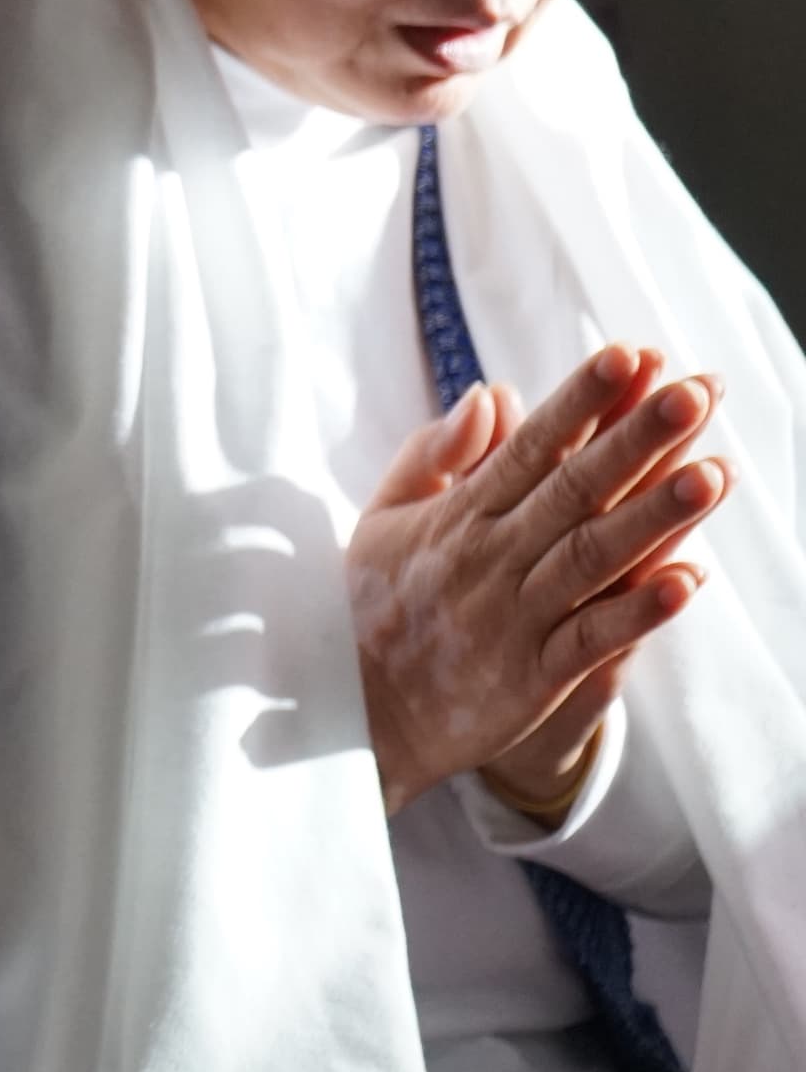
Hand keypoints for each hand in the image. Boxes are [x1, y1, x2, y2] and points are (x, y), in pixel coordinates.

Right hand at [349, 346, 724, 812]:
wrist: (357, 715)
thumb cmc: (373, 607)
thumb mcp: (386, 517)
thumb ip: (436, 453)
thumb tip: (494, 392)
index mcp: (460, 516)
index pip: (530, 446)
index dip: (581, 401)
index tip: (630, 356)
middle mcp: (491, 559)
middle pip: (573, 489)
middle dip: (636, 439)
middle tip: (695, 394)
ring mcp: (514, 618)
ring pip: (593, 557)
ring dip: (653, 515)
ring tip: (714, 473)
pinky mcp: (532, 677)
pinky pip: (591, 640)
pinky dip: (638, 612)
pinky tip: (686, 580)